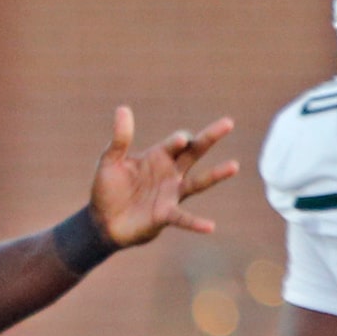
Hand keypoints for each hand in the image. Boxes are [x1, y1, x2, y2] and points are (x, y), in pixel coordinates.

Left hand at [90, 110, 238, 249]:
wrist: (102, 221)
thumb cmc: (108, 189)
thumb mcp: (110, 161)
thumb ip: (120, 139)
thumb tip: (122, 109)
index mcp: (158, 157)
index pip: (176, 142)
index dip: (180, 140)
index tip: (180, 141)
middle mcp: (170, 173)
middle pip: (195, 152)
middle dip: (210, 137)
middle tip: (228, 122)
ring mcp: (170, 195)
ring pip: (198, 183)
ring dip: (215, 175)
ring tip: (234, 166)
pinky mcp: (164, 215)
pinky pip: (183, 218)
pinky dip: (196, 223)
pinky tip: (210, 226)